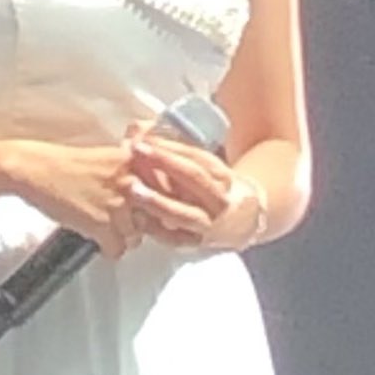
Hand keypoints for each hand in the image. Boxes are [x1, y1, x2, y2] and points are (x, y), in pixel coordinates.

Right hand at [6, 138, 145, 259]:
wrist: (35, 169)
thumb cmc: (66, 164)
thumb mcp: (109, 158)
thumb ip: (134, 172)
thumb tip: (153, 191)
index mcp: (135, 161)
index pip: (165, 191)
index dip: (158, 206)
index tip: (154, 213)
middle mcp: (131, 181)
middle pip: (152, 217)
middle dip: (138, 222)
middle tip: (122, 220)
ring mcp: (118, 204)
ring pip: (135, 236)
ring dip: (121, 236)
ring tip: (105, 227)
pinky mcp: (101, 224)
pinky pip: (117, 249)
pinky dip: (107, 248)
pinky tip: (97, 237)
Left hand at [123, 124, 266, 252]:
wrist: (242, 224)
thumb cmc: (213, 189)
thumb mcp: (203, 168)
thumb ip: (171, 151)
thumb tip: (137, 130)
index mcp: (222, 176)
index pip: (197, 156)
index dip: (170, 146)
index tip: (145, 137)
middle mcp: (219, 199)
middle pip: (194, 177)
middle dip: (165, 162)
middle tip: (137, 151)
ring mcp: (208, 224)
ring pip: (183, 212)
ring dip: (156, 200)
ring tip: (132, 188)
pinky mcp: (195, 244)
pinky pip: (173, 237)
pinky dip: (153, 228)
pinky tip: (135, 216)